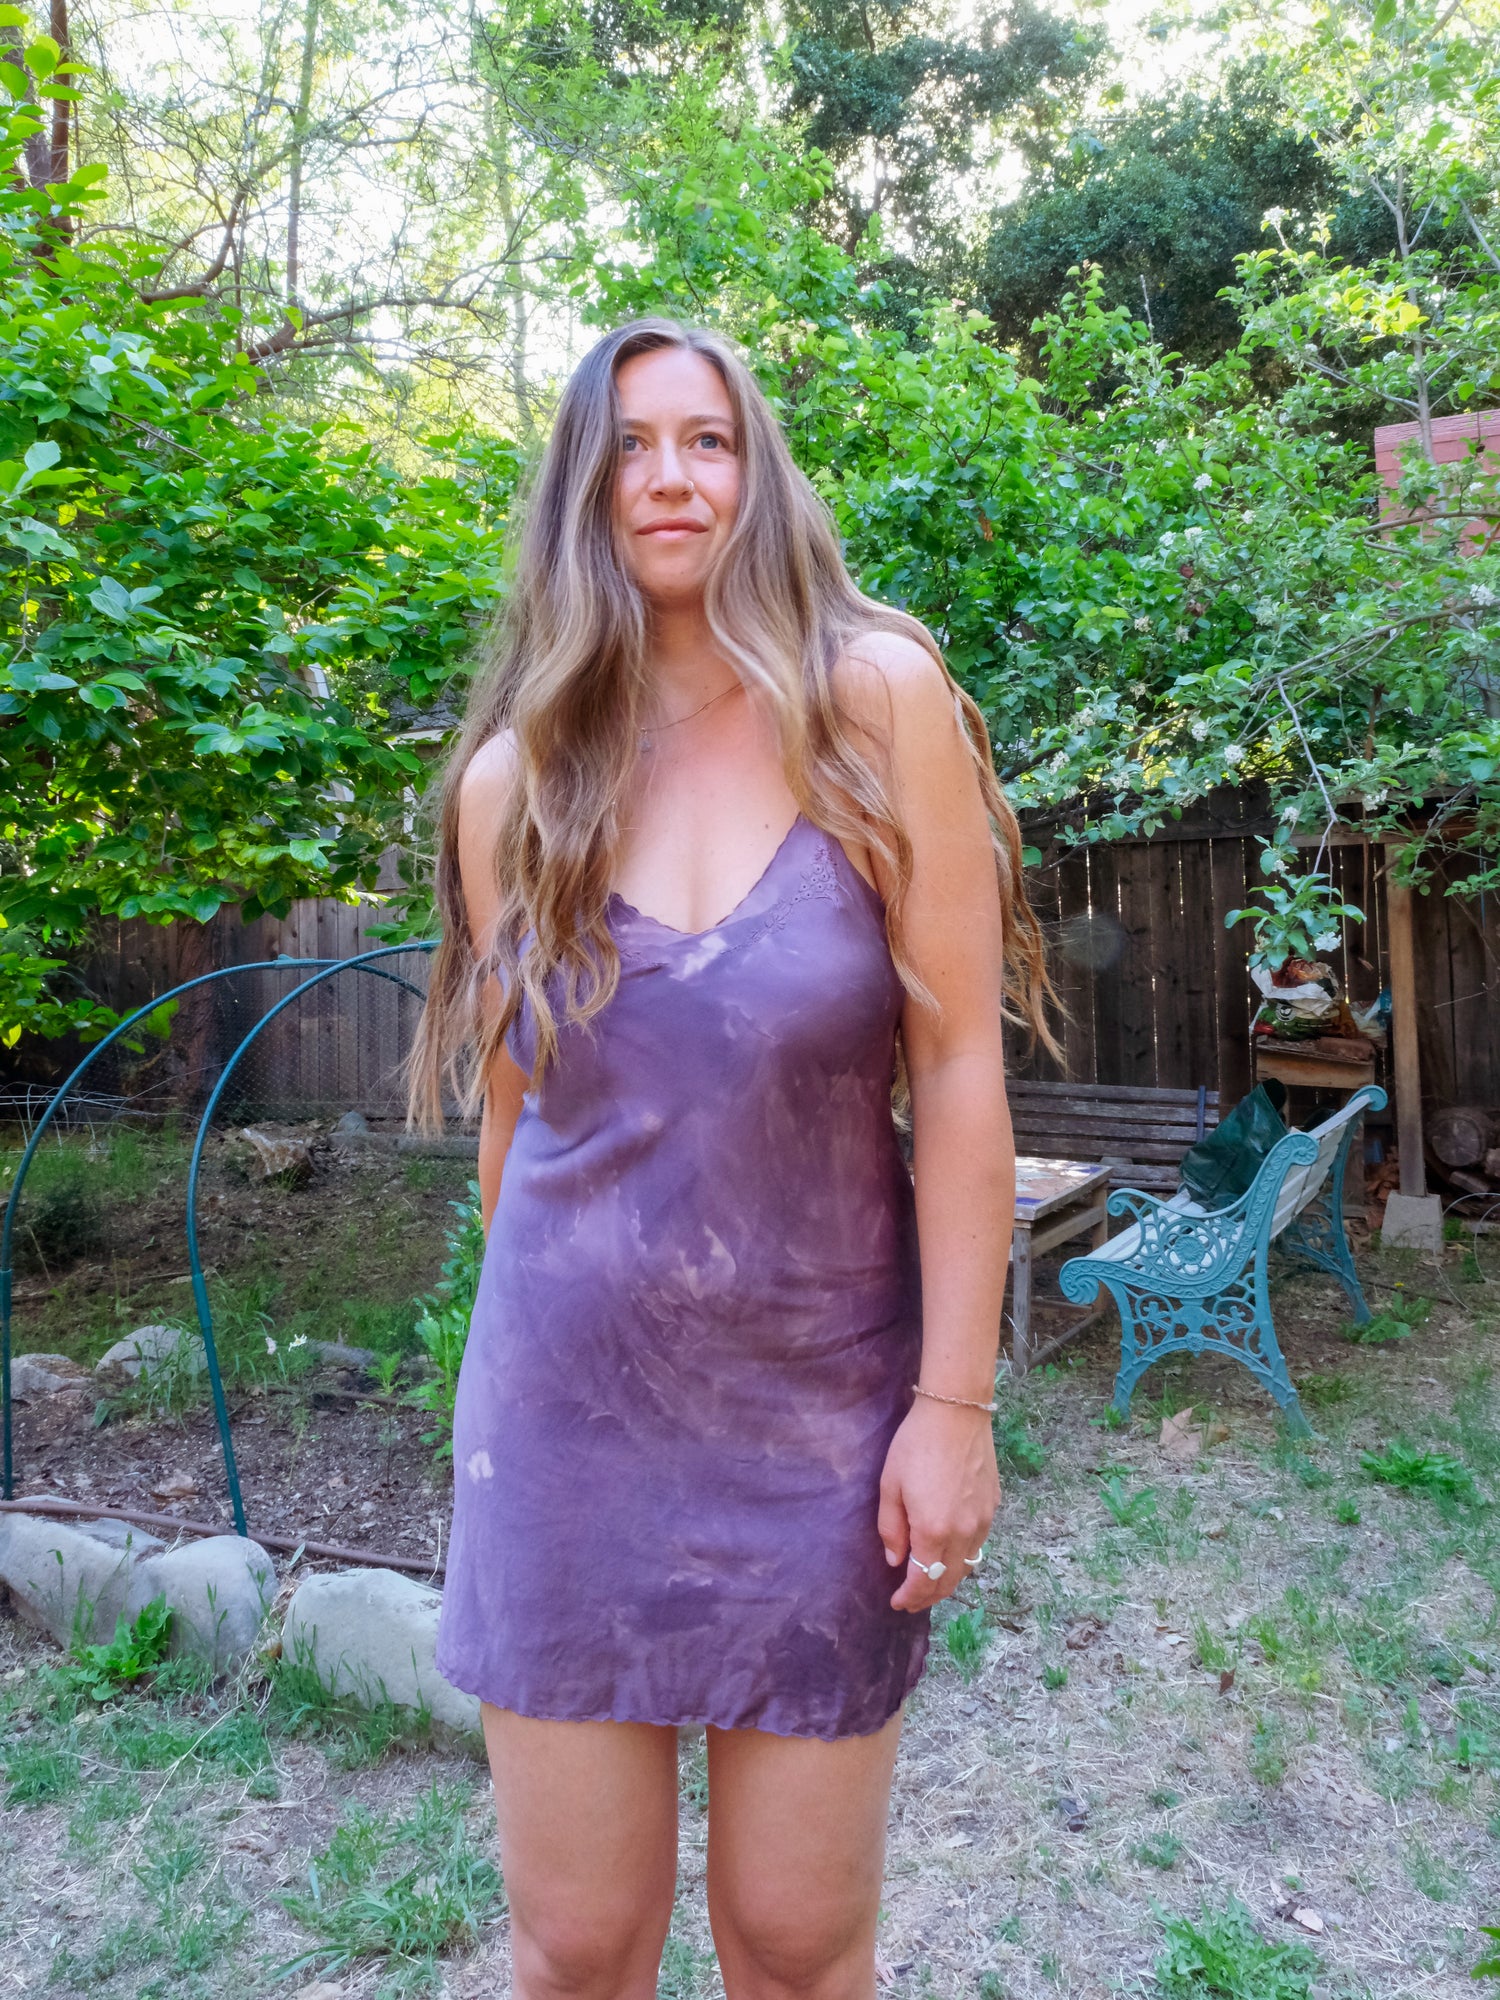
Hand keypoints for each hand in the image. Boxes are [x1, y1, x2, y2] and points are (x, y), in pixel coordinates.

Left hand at [878, 1397, 1000, 1612]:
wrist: (957, 1412)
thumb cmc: (916, 1445)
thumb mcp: (891, 1485)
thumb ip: (892, 1528)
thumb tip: (896, 1561)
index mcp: (934, 1531)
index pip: (923, 1580)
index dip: (909, 1597)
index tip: (897, 1603)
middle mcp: (963, 1533)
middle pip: (949, 1581)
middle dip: (929, 1596)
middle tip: (911, 1600)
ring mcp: (983, 1521)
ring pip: (967, 1566)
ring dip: (948, 1581)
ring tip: (930, 1582)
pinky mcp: (993, 1506)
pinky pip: (978, 1544)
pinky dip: (963, 1559)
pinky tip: (950, 1553)